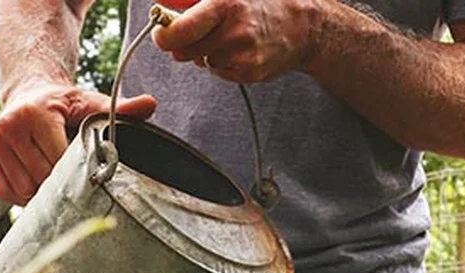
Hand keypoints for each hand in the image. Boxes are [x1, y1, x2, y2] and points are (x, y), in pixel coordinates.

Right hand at [0, 80, 157, 205]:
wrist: (30, 93)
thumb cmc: (66, 105)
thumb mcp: (92, 103)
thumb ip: (121, 109)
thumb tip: (152, 104)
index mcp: (36, 114)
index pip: (58, 160)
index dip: (77, 174)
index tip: (91, 178)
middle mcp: (9, 126)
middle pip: (41, 177)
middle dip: (61, 186)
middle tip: (75, 183)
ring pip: (24, 189)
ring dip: (42, 194)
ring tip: (56, 180)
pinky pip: (6, 192)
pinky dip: (24, 195)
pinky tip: (37, 183)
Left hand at [152, 0, 324, 82]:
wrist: (303, 26)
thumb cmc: (262, 3)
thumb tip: (161, 6)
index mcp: (225, 4)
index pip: (181, 29)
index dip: (164, 34)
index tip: (161, 33)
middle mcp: (234, 32)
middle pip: (184, 50)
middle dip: (183, 43)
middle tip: (197, 32)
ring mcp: (242, 56)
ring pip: (201, 61)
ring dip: (206, 51)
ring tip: (229, 37)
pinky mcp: (249, 73)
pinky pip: (218, 72)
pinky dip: (222, 62)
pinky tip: (239, 49)